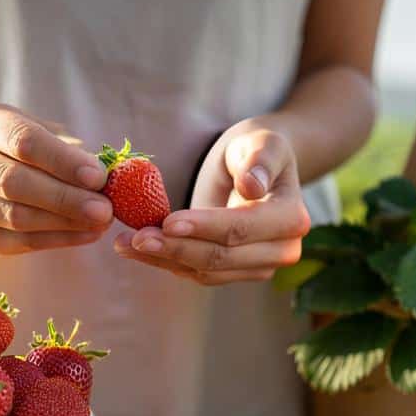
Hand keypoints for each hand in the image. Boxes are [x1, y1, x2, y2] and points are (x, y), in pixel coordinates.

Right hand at [0, 101, 113, 253]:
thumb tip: (110, 175)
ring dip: (62, 222)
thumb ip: (73, 151)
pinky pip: (16, 241)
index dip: (62, 161)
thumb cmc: (29, 143)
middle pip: (12, 182)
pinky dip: (56, 240)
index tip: (99, 176)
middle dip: (63, 198)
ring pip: (12, 216)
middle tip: (104, 209)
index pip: (22, 141)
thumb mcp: (47, 132)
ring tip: (101, 222)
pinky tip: (87, 235)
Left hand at [113, 123, 309, 283]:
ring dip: (164, 260)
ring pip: (206, 271)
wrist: (256, 169)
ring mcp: (260, 266)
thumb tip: (253, 187)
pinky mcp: (236, 273)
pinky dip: (165, 263)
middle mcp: (282, 250)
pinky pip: (197, 273)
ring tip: (125, 243)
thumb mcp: (262, 142)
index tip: (167, 220)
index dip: (204, 227)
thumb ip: (260, 160)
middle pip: (222, 257)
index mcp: (291, 218)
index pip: (241, 229)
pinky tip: (135, 249)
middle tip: (134, 237)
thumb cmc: (256, 149)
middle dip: (175, 248)